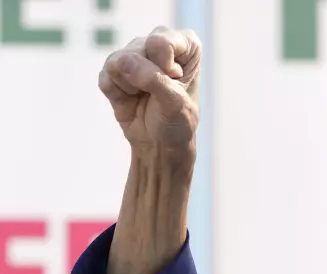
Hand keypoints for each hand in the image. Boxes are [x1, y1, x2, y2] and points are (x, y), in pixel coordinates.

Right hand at [99, 26, 200, 161]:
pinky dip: (117, 94)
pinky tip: (130, 100)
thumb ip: (153, 79)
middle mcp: (157, 43)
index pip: (162, 41)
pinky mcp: (114, 69)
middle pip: (138, 49)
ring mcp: (134, 54)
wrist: (160, 145)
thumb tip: (123, 62)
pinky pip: (106, 76)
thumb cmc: (178, 121)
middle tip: (160, 94)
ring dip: (132, 87)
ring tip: (145, 97)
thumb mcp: (176, 103)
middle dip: (148, 78)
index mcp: (185, 44)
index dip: (165, 65)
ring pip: (119, 61)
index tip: (175, 81)